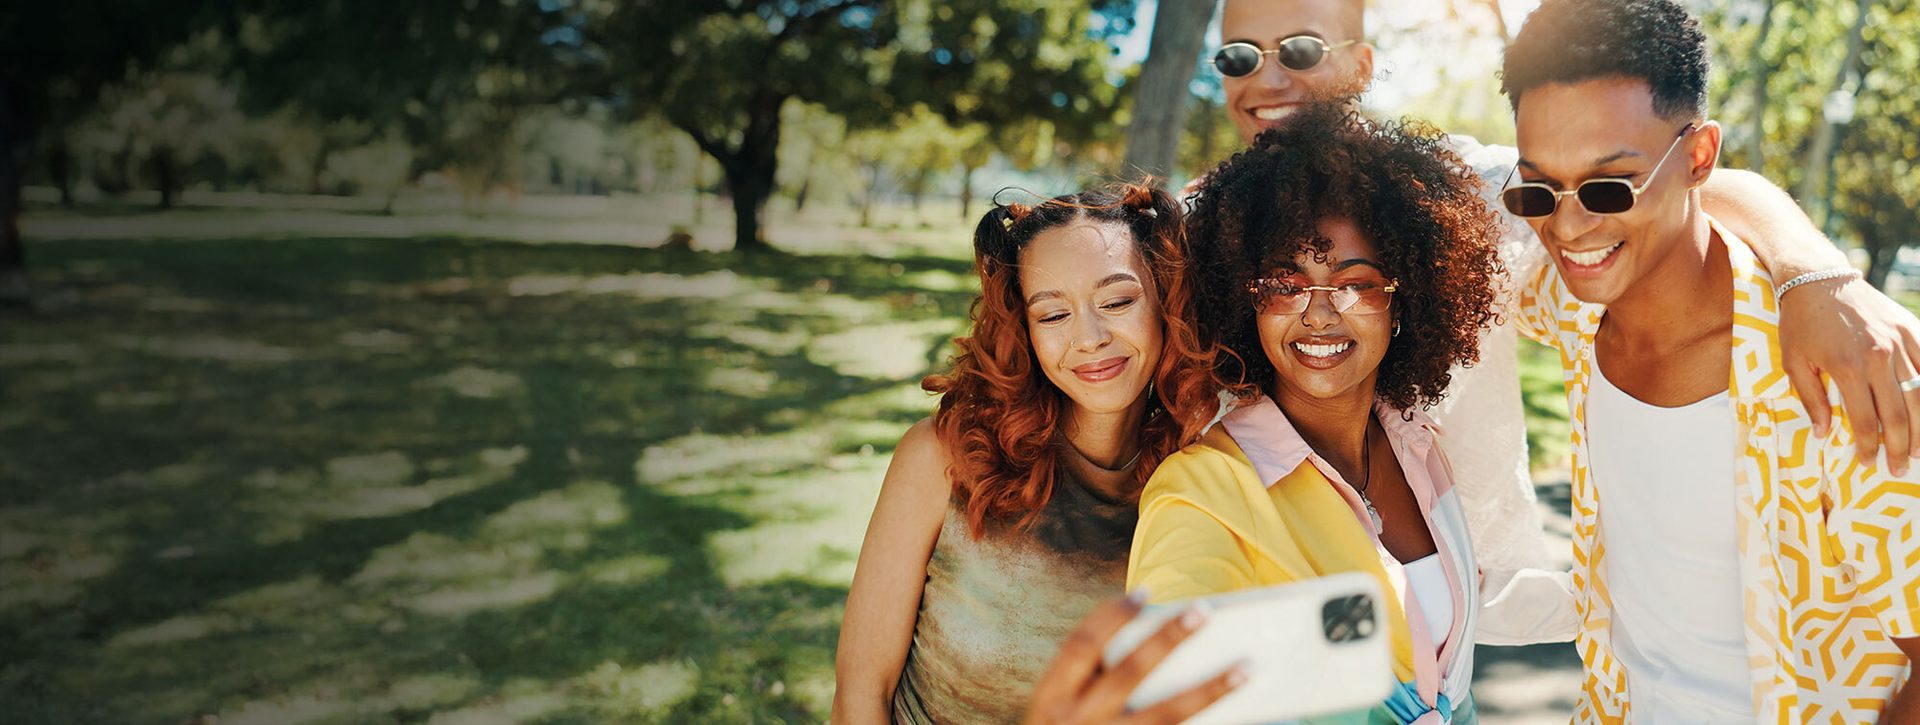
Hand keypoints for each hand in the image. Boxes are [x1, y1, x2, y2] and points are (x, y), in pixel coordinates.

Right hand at [1021, 593, 1243, 724]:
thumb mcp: (1060, 705)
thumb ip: (1094, 677)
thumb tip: (1161, 639)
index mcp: (1051, 697)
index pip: (1082, 645)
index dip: (1111, 616)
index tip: (1145, 593)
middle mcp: (1077, 721)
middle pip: (1131, 672)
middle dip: (1167, 639)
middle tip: (1203, 610)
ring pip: (1168, 714)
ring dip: (1210, 690)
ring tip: (1246, 667)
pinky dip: (1206, 718)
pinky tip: (1240, 711)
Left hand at [1778, 277, 1919, 474]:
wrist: (1819, 279)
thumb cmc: (1800, 323)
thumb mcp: (1793, 362)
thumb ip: (1811, 399)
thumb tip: (1824, 433)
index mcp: (1849, 368)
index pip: (1864, 420)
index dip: (1868, 447)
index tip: (1869, 463)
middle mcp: (1880, 357)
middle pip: (1899, 414)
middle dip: (1900, 446)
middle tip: (1899, 467)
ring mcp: (1900, 342)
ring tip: (1919, 450)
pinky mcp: (1912, 329)